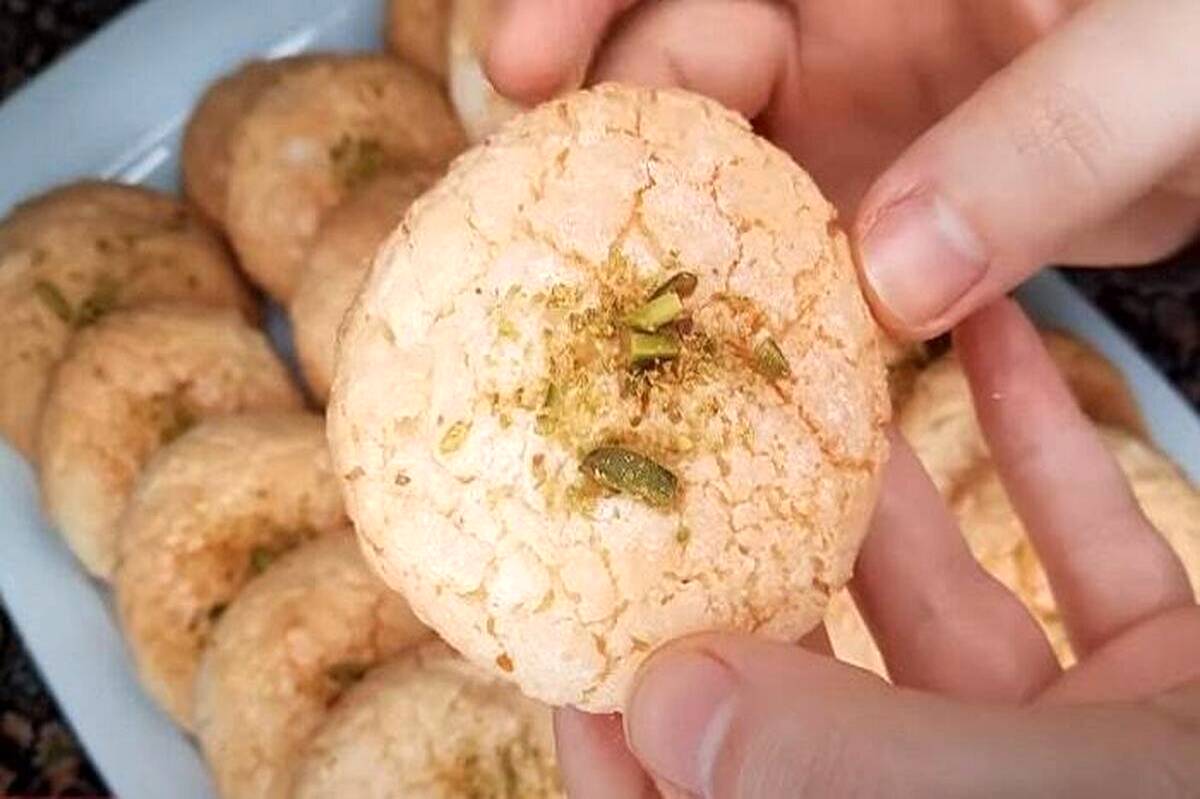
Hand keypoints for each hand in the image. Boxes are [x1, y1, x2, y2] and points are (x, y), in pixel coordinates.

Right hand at [487, 0, 1199, 338]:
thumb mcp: (1165, 58)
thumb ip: (1044, 141)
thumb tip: (894, 282)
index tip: (518, 67)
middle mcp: (824, 27)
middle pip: (669, 74)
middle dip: (606, 151)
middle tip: (554, 246)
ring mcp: (835, 130)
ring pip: (709, 189)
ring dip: (668, 259)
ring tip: (615, 336)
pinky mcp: (862, 219)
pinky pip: (777, 266)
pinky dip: (747, 318)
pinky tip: (719, 377)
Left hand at [549, 299, 1199, 797]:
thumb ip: (845, 773)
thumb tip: (654, 714)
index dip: (632, 740)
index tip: (578, 624)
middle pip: (819, 690)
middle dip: (761, 561)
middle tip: (693, 438)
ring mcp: (1076, 753)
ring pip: (948, 604)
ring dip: (895, 478)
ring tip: (827, 362)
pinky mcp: (1170, 685)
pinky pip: (1090, 559)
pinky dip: (1053, 455)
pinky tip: (1011, 348)